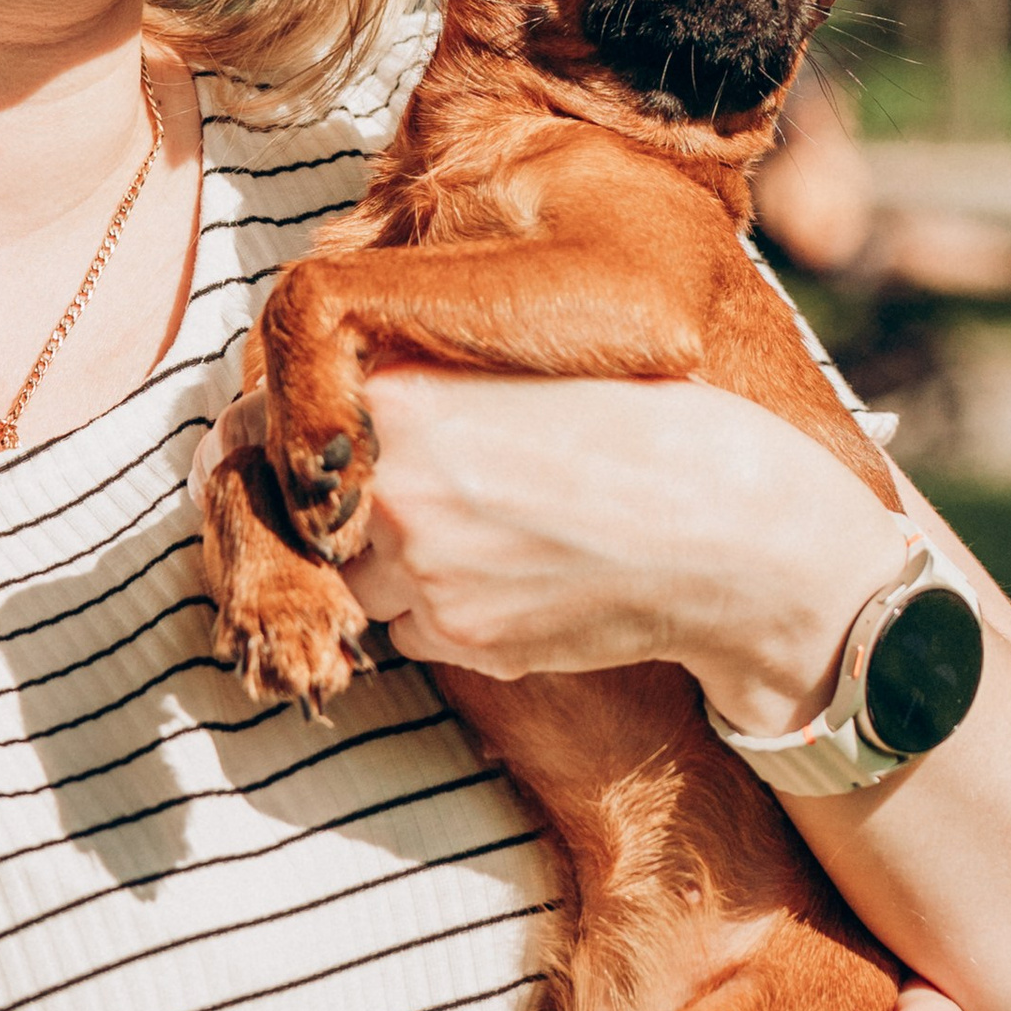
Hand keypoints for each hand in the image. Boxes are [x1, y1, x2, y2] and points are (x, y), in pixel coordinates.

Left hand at [319, 368, 909, 726]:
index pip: (267, 419)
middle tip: (393, 481)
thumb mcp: (536, 368)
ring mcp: (429, 578)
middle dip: (336, 500)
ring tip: (478, 522)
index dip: (271, 426)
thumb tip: (340, 389)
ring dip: (388, 556)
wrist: (743, 541)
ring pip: (356, 574)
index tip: (280, 428)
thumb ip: (431, 379)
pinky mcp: (467, 643)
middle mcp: (400, 494)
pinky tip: (513, 570)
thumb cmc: (661, 430)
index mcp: (407, 401)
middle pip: (305, 508)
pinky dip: (439, 605)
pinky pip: (412, 627)